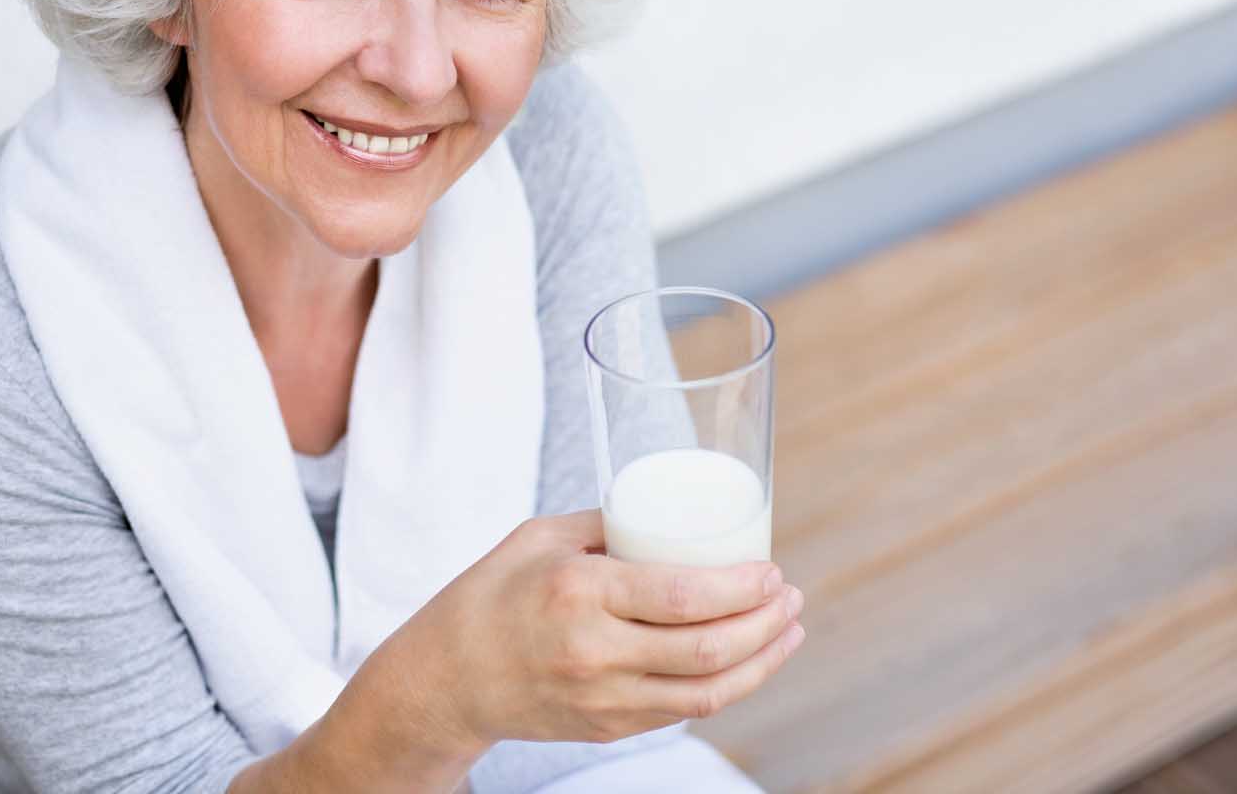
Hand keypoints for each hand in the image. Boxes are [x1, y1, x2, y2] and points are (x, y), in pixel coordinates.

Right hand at [390, 509, 804, 750]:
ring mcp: (603, 698)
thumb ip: (609, 524)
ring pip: (706, 693)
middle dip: (766, 624)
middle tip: (791, 596)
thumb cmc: (492, 594)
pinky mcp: (608, 727)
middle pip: (707, 650)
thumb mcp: (542, 537)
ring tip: (789, 631)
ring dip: (761, 663)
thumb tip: (673, 508)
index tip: (770, 570)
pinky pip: (681, 711)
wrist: (445, 679)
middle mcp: (595, 652)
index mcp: (581, 594)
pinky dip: (725, 686)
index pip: (682, 596)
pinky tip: (747, 660)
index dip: (741, 588)